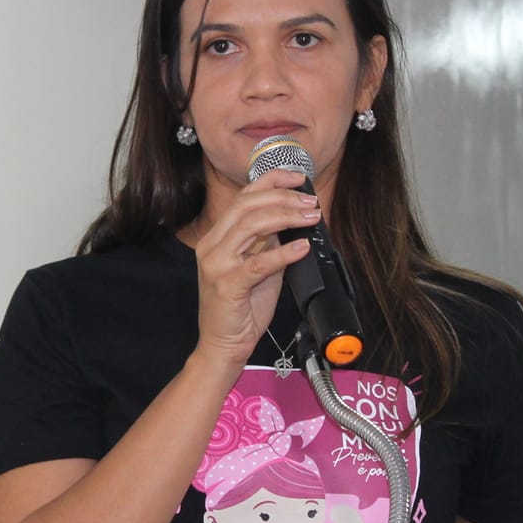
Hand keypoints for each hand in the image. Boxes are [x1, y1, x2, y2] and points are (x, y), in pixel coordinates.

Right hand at [189, 168, 316, 367]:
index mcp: (217, 237)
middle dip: (284, 198)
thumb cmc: (241, 308)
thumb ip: (269, 243)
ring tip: (310, 218)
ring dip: (287, 217)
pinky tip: (301, 247)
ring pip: (252, 225)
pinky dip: (284, 252)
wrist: (223, 345)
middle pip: (248, 205)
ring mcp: (216, 264)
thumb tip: (295, 219)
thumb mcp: (257, 267)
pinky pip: (259, 262)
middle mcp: (212, 245)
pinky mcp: (227, 284)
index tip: (298, 177)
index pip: (243, 197)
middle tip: (311, 202)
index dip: (271, 181)